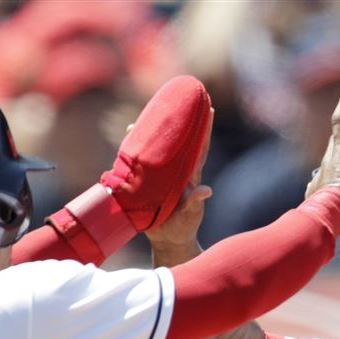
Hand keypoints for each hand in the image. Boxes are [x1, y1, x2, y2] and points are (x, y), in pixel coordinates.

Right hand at [146, 109, 213, 263]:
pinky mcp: (149, 182)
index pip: (198, 149)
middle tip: (182, 97)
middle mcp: (176, 172)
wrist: (168, 240)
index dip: (204, 130)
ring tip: (149, 111)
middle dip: (180, 120)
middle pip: (179, 142)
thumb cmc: (182, 228)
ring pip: (160, 149)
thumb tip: (207, 190)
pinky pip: (144, 160)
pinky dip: (137, 146)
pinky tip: (130, 134)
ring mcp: (163, 176)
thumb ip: (195, 203)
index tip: (209, 108)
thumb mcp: (188, 218)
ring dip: (155, 131)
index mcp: (189, 177)